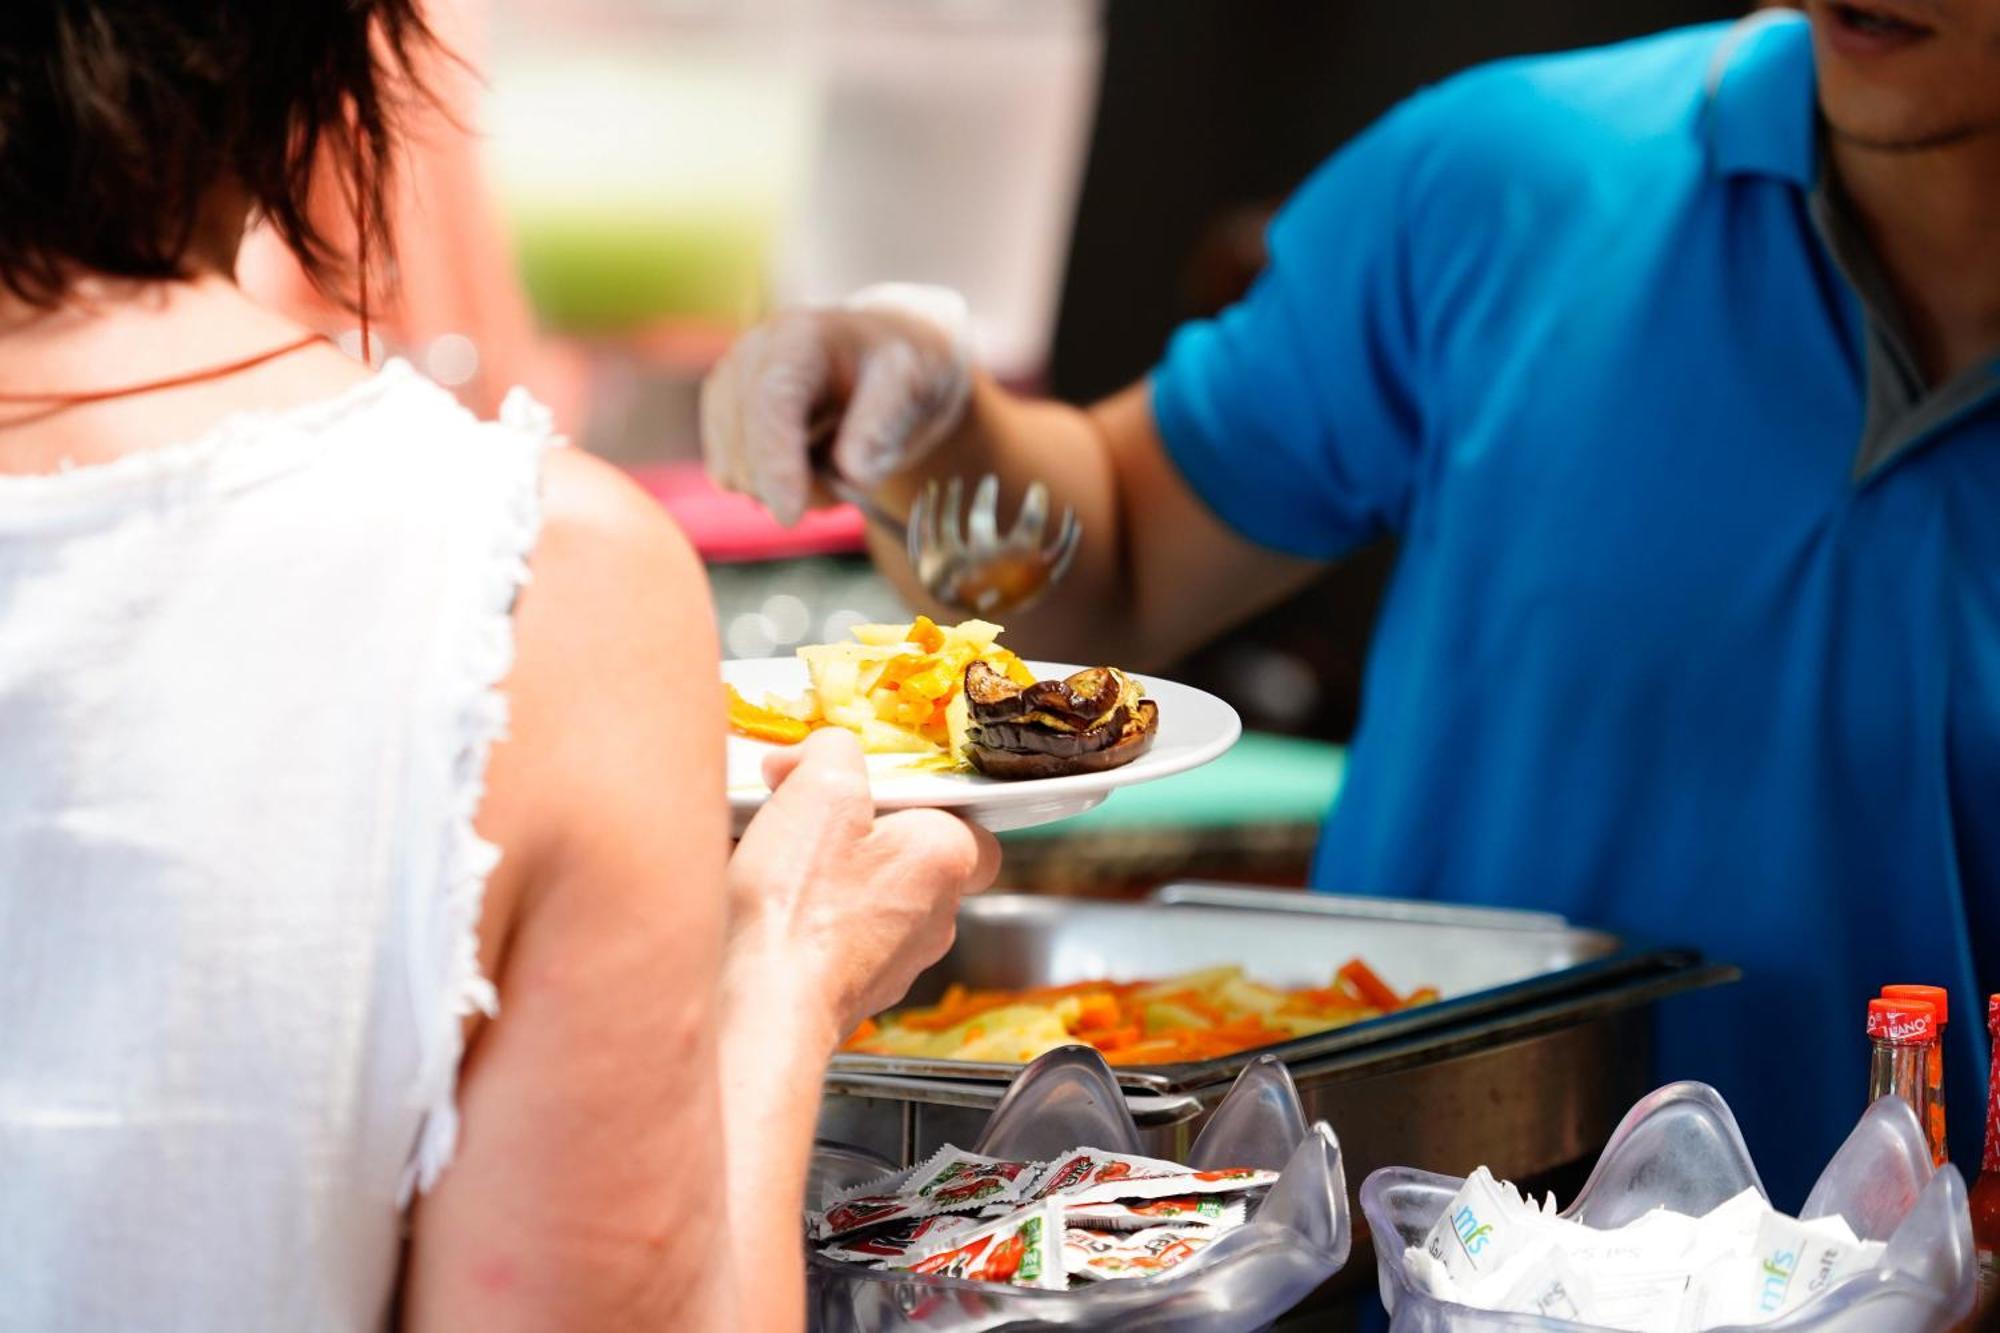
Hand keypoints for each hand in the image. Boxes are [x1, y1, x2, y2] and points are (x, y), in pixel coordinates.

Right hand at [700, 284, 973, 526]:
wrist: (888, 359)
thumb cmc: (905, 370)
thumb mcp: (915, 386)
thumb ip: (883, 425)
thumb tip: (853, 474)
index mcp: (802, 337)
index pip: (771, 403)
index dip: (775, 462)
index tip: (790, 516)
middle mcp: (753, 353)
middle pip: (742, 444)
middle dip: (790, 485)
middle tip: (849, 486)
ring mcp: (730, 384)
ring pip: (731, 467)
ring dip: (782, 490)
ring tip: (835, 467)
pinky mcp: (723, 414)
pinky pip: (730, 474)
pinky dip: (769, 487)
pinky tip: (807, 466)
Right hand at [723, 728, 1000, 1038]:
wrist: (765, 1007)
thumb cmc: (802, 905)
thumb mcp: (819, 789)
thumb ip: (833, 751)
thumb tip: (823, 753)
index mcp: (947, 857)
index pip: (965, 818)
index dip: (916, 797)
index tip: (866, 788)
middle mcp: (936, 915)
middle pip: (908, 854)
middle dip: (858, 831)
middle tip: (806, 815)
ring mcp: (898, 962)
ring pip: (871, 897)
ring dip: (829, 875)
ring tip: (774, 860)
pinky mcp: (856, 992)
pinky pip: (838, 937)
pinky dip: (808, 917)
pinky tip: (765, 907)